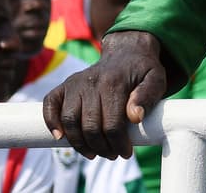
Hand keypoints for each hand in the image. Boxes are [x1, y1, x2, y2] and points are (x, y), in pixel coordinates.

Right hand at [43, 30, 168, 159]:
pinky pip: (50, 105)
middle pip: (89, 127)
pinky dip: (51, 122)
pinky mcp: (64, 85)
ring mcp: (75, 83)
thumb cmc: (142, 70)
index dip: (118, 144)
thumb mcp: (156, 79)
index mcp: (114, 83)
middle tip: (112, 154)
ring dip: (79, 143)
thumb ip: (148, 96)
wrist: (126, 52)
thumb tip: (135, 117)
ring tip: (93, 153)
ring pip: (69, 121)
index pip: (112, 124)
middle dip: (101, 147)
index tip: (126, 153)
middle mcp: (90, 82)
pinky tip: (60, 138)